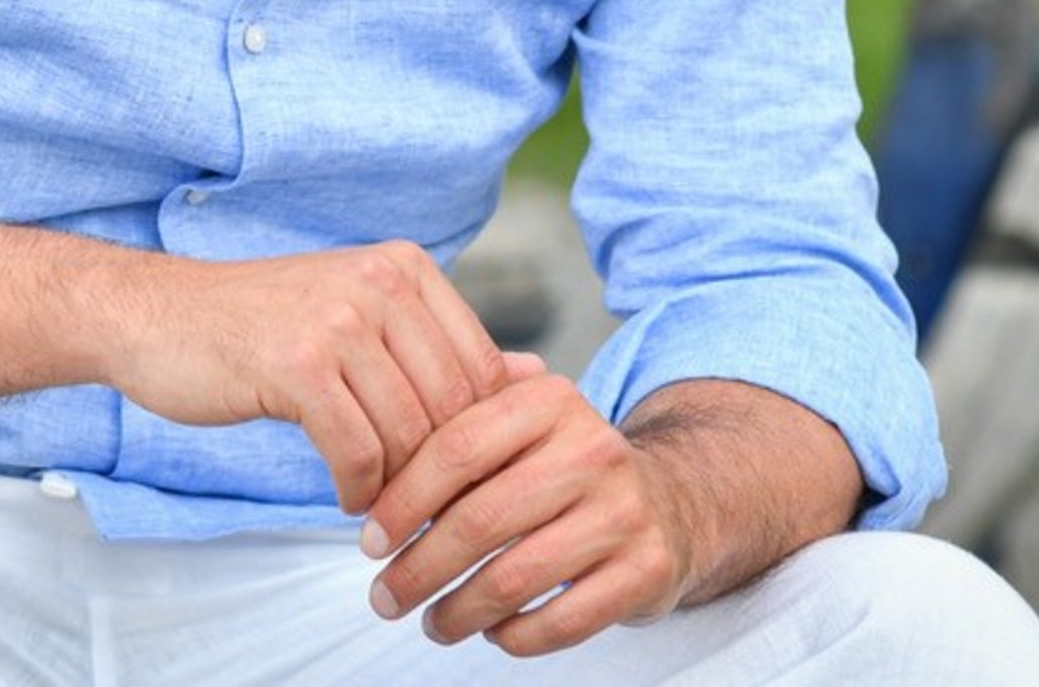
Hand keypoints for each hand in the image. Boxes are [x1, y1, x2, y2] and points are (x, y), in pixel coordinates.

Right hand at [100, 241, 511, 513]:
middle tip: (417, 509)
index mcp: (406, 268)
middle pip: (450, 408)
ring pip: (408, 435)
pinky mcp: (297, 364)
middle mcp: (380, 282)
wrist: (157, 317)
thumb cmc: (262, 328)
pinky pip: (358, 451)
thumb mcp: (361, 319)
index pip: (482, 371)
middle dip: (439, 473)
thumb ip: (445, 347)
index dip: (474, 438)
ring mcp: (338, 319)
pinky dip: (358, 488)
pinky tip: (342, 493)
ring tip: (377, 505)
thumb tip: (537, 376)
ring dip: (397, 489)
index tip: (450, 476)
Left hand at [359, 359, 699, 658]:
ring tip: (431, 623)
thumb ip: (454, 423)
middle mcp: (593, 448)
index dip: (402, 501)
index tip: (370, 541)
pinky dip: (513, 636)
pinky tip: (491, 633)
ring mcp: (624, 511)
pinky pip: (562, 620)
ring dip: (457, 612)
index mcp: (549, 401)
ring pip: (515, 578)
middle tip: (384, 598)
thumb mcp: (520, 422)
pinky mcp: (647, 569)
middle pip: (480, 520)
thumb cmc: (564, 466)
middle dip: (419, 569)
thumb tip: (367, 460)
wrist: (671, 500)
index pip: (455, 448)